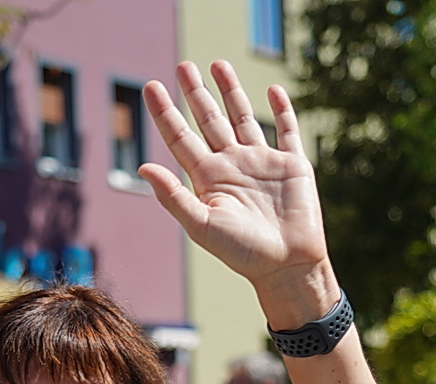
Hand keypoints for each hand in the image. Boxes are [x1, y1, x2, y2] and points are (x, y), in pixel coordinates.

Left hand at [140, 62, 331, 322]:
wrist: (287, 266)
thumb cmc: (243, 253)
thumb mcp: (203, 225)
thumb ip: (173, 197)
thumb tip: (143, 166)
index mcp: (208, 178)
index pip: (180, 138)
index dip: (165, 113)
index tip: (151, 87)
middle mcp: (232, 166)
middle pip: (209, 120)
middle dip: (196, 93)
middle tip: (182, 66)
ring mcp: (262, 162)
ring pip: (243, 117)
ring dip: (231, 91)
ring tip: (217, 64)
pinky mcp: (292, 165)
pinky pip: (286, 130)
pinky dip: (281, 110)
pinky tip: (273, 91)